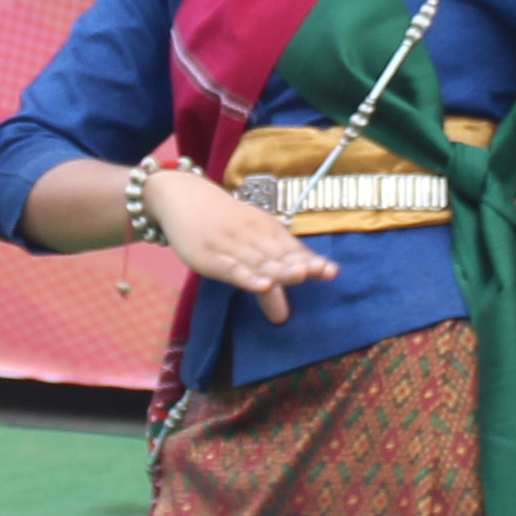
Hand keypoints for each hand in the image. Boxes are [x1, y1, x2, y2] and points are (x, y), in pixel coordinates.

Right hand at [145, 159, 330, 322]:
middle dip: (300, 264)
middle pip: (279, 255)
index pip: (292, 249)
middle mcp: (253, 237)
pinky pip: (232, 268)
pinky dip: (248, 276)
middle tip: (321, 273)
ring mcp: (232, 246)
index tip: (331, 271)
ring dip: (280, 268)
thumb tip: (282, 317)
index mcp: (266, 231)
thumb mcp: (247, 246)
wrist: (185, 197)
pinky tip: (262, 285)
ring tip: (300, 276)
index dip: (311, 260)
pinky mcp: (210, 256)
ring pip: (259, 260)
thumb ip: (267, 278)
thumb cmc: (222, 224)